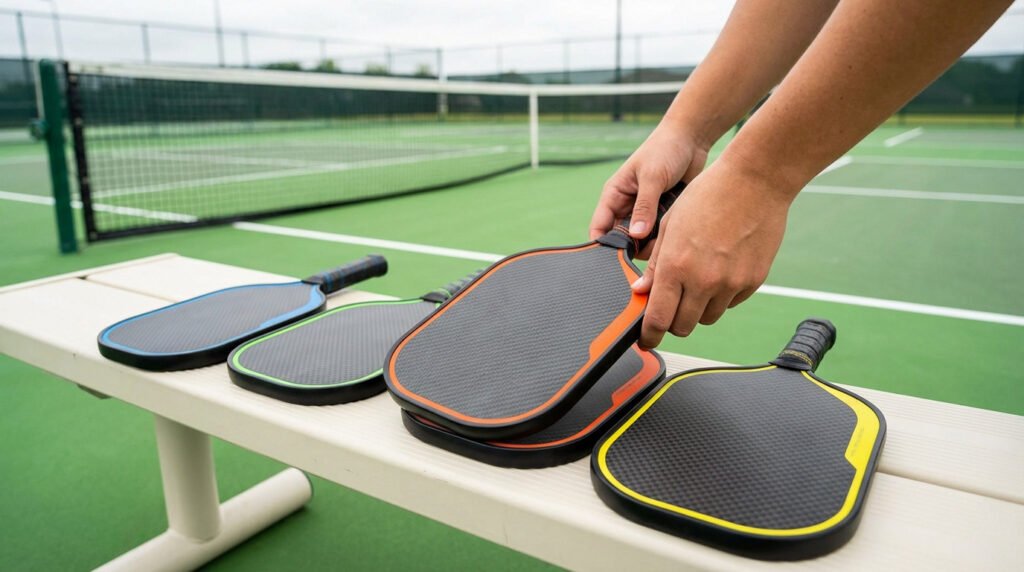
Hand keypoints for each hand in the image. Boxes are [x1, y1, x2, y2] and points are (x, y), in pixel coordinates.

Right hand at [590, 124, 708, 256]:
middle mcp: (626, 206)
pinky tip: (676, 229)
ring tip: (667, 234)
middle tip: (651, 248)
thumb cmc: (666, 149)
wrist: (691, 139)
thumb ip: (644, 207)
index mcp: (614, 195)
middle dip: (633, 247)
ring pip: (641, 241)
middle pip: (622, 239)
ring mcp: (644, 212)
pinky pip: (659, 235)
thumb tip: (635, 236)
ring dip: (652, 243)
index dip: (603, 245)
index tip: (615, 260)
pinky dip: (665, 237)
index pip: (599, 227)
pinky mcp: (661, 214)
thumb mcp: (653, 177)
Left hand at [631, 158, 791, 348]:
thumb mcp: (671, 225)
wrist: (755, 181)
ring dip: (697, 309)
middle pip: (682, 326)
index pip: (657, 318)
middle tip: (670, 308)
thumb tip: (641, 291)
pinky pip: (730, 303)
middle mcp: (703, 280)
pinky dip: (722, 296)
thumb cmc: (708, 195)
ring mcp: (731, 284)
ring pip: (707, 317)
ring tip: (697, 280)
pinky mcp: (752, 281)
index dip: (649, 335)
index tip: (646, 340)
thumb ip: (656, 264)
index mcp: (676, 265)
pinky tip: (721, 269)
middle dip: (672, 322)